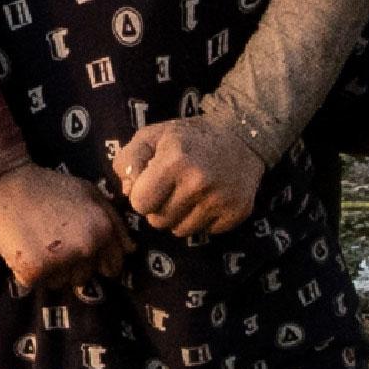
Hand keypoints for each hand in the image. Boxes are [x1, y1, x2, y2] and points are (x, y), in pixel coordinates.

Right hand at [0, 164, 127, 296]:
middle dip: (74, 265)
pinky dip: (32, 272)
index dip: (98, 260)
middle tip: (54, 240)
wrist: (3, 181)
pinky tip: (26, 248)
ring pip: (64, 283)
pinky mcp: (34, 272)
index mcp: (103, 229)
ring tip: (39, 242)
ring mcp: (61, 261)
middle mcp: (86, 248)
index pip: (113, 267)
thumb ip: (114, 221)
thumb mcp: (89, 193)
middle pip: (86, 277)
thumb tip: (131, 251)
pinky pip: (41, 284)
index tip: (80, 248)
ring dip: (53, 270)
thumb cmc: (48, 186)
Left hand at [110, 112, 269, 236]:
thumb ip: (128, 160)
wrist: (241, 135)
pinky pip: (206, 232)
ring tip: (190, 194)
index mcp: (174, 161)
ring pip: (180, 231)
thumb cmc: (189, 137)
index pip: (140, 204)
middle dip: (160, 208)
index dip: (142, 196)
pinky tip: (209, 199)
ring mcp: (220, 200)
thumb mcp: (152, 136)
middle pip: (158, 222)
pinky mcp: (237, 212)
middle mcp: (198, 183)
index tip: (152, 184)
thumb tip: (127, 191)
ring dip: (180, 217)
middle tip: (172, 188)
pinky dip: (204, 220)